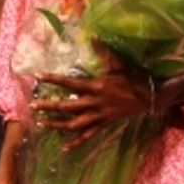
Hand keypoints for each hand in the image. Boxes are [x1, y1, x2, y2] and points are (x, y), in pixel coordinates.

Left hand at [32, 48, 150, 149]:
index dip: (54, 79)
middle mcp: (96, 103)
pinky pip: (88, 135)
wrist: (151, 97)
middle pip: (68, 107)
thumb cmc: (133, 78)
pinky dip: (76, 142)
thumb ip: (103, 51)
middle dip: (49, 106)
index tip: (38, 76)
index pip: (70, 83)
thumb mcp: (119, 64)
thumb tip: (92, 35)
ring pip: (75, 124)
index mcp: (97, 86)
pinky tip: (64, 148)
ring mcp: (100, 115)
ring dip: (57, 125)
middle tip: (32, 105)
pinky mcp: (104, 124)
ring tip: (41, 124)